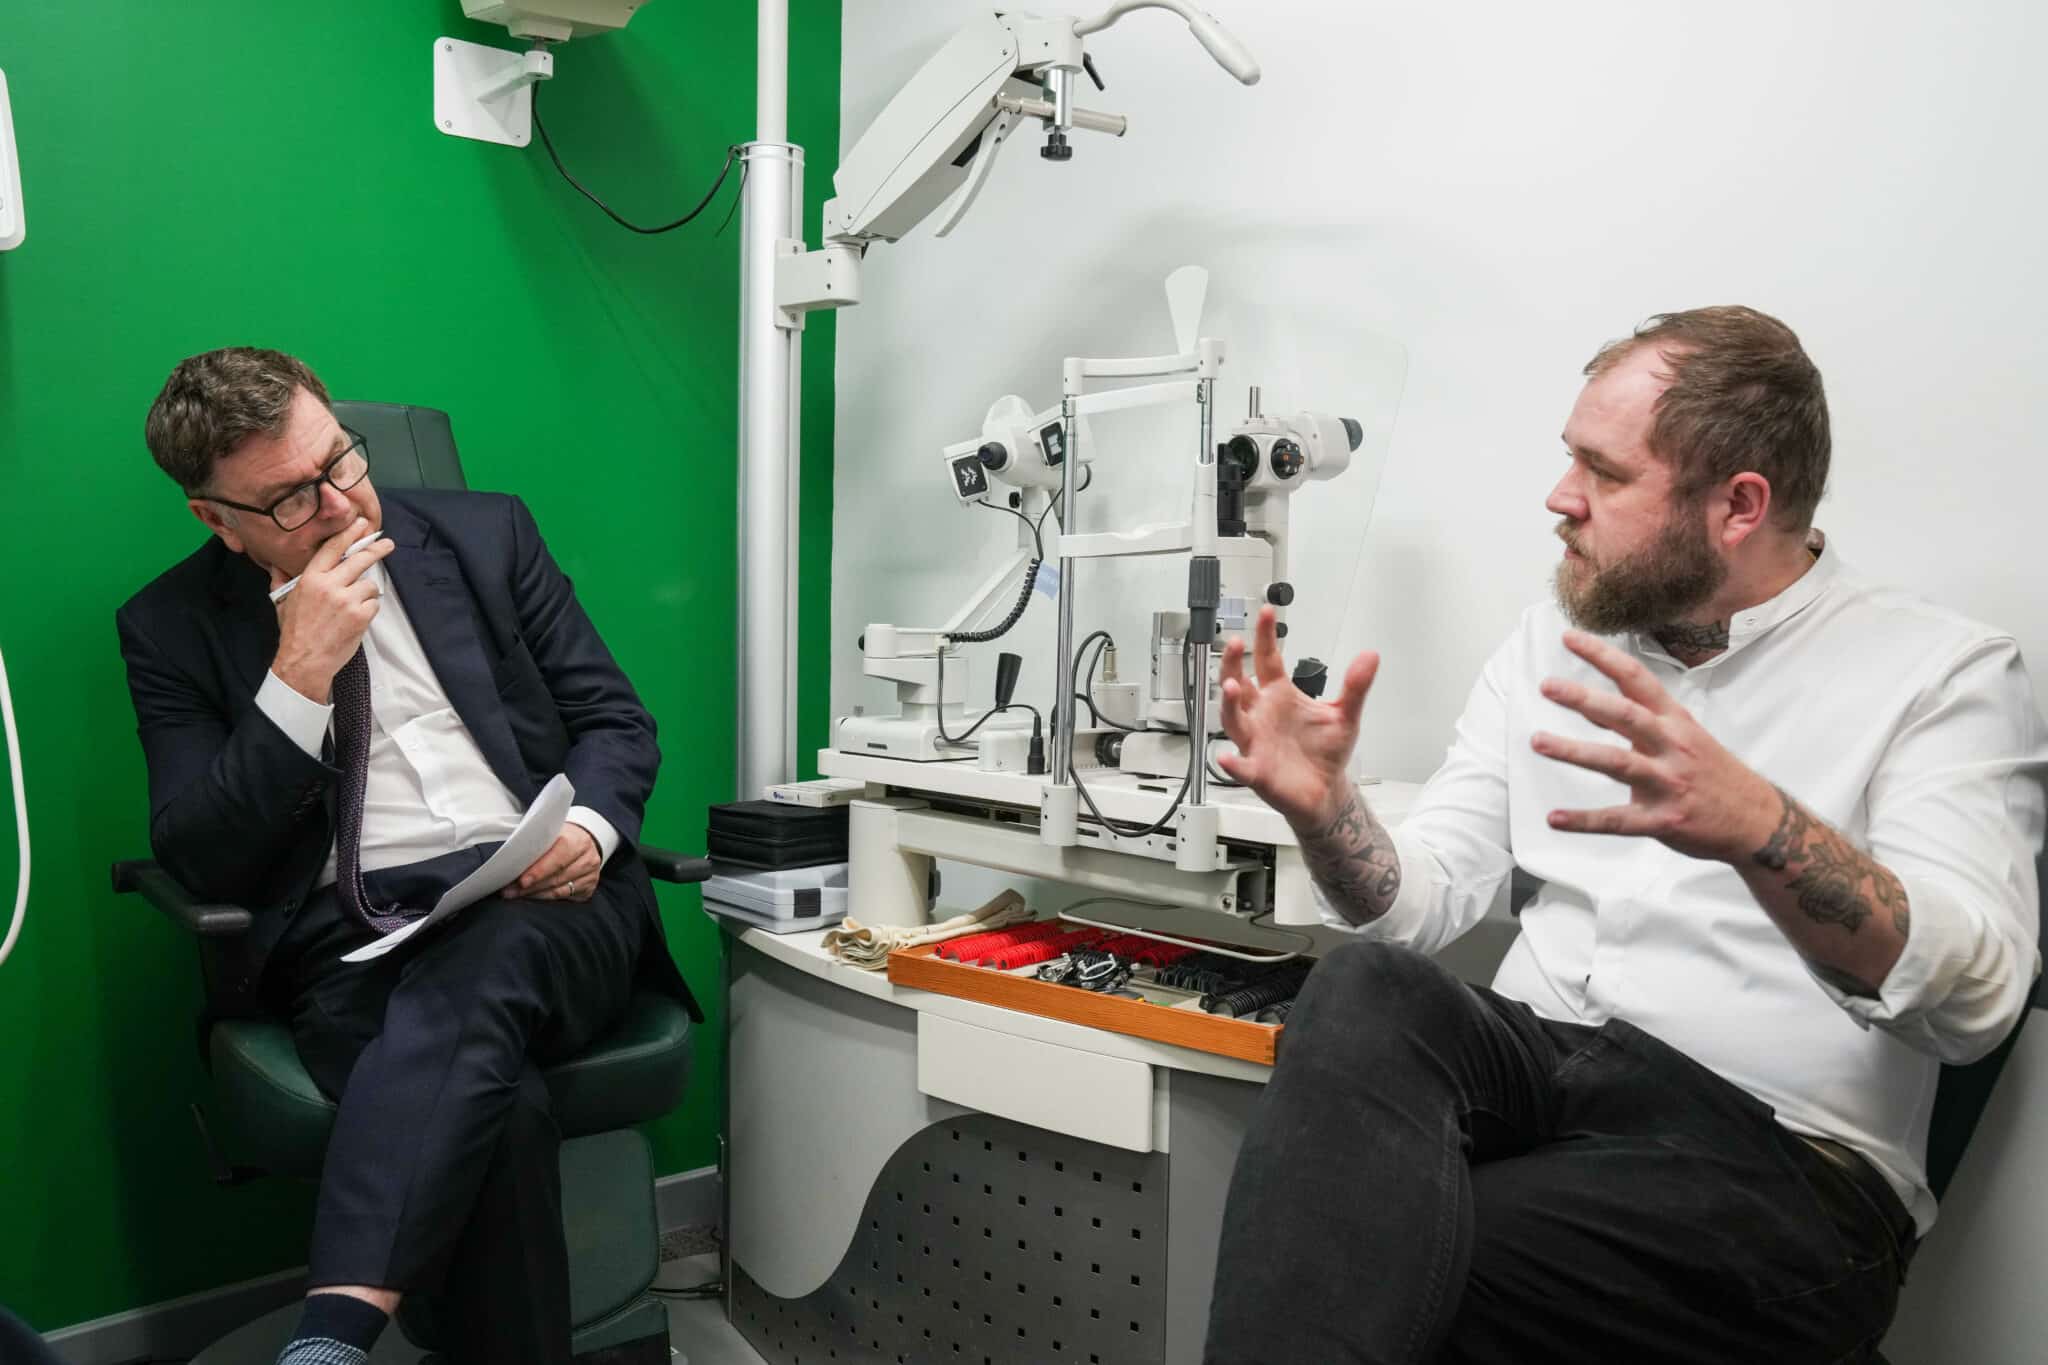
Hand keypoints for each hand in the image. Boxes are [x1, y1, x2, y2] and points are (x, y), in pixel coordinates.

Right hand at [270, 517, 396, 702]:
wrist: (304, 661)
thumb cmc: (294, 632)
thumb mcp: (283, 601)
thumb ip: (281, 579)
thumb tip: (276, 564)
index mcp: (310, 578)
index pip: (333, 548)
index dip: (350, 533)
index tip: (364, 524)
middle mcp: (329, 585)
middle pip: (359, 559)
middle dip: (376, 549)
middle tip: (387, 544)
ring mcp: (347, 600)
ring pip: (369, 584)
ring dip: (366, 592)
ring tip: (353, 605)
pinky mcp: (360, 616)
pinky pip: (374, 603)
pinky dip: (368, 609)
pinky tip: (356, 618)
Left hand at [513, 823, 601, 901]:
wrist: (584, 840)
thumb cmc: (561, 837)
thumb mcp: (550, 833)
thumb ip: (535, 843)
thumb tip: (511, 858)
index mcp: (577, 840)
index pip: (557, 858)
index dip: (539, 871)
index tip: (521, 881)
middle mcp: (588, 858)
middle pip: (557, 877)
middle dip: (531, 886)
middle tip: (510, 891)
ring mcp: (591, 875)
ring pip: (560, 890)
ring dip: (536, 894)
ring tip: (516, 894)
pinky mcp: (589, 887)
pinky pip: (565, 897)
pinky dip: (547, 898)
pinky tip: (534, 896)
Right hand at [1213, 605, 1379, 828]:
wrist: (1325, 790)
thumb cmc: (1325, 752)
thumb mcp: (1345, 714)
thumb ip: (1356, 686)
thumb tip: (1371, 656)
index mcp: (1280, 696)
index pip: (1267, 659)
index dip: (1265, 636)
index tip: (1266, 612)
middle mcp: (1262, 714)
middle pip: (1238, 683)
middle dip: (1233, 664)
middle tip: (1235, 644)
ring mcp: (1256, 741)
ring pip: (1233, 718)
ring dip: (1228, 703)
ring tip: (1231, 688)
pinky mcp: (1257, 770)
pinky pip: (1240, 765)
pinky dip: (1232, 763)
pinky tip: (1227, 757)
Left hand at [1532, 630, 1778, 861]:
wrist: (1759, 821)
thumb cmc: (1713, 772)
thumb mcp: (1682, 736)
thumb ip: (1635, 721)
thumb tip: (1588, 706)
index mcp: (1675, 721)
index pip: (1636, 679)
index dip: (1603, 656)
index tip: (1569, 637)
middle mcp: (1671, 746)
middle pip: (1625, 714)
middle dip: (1585, 698)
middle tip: (1548, 685)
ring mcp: (1667, 783)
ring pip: (1616, 762)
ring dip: (1574, 751)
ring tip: (1538, 741)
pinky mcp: (1662, 820)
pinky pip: (1617, 820)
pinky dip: (1584, 820)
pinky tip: (1554, 818)